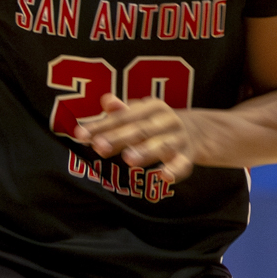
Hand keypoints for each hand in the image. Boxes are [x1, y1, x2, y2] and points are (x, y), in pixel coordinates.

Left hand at [74, 95, 197, 181]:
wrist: (197, 132)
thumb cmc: (156, 124)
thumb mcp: (140, 114)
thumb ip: (121, 112)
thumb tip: (105, 100)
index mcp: (152, 107)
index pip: (123, 117)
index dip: (101, 126)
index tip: (80, 135)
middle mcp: (167, 120)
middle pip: (140, 130)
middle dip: (119, 138)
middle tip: (99, 147)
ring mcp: (179, 138)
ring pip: (162, 145)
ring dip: (145, 152)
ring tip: (128, 159)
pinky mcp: (188, 157)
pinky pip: (182, 165)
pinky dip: (175, 171)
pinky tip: (164, 177)